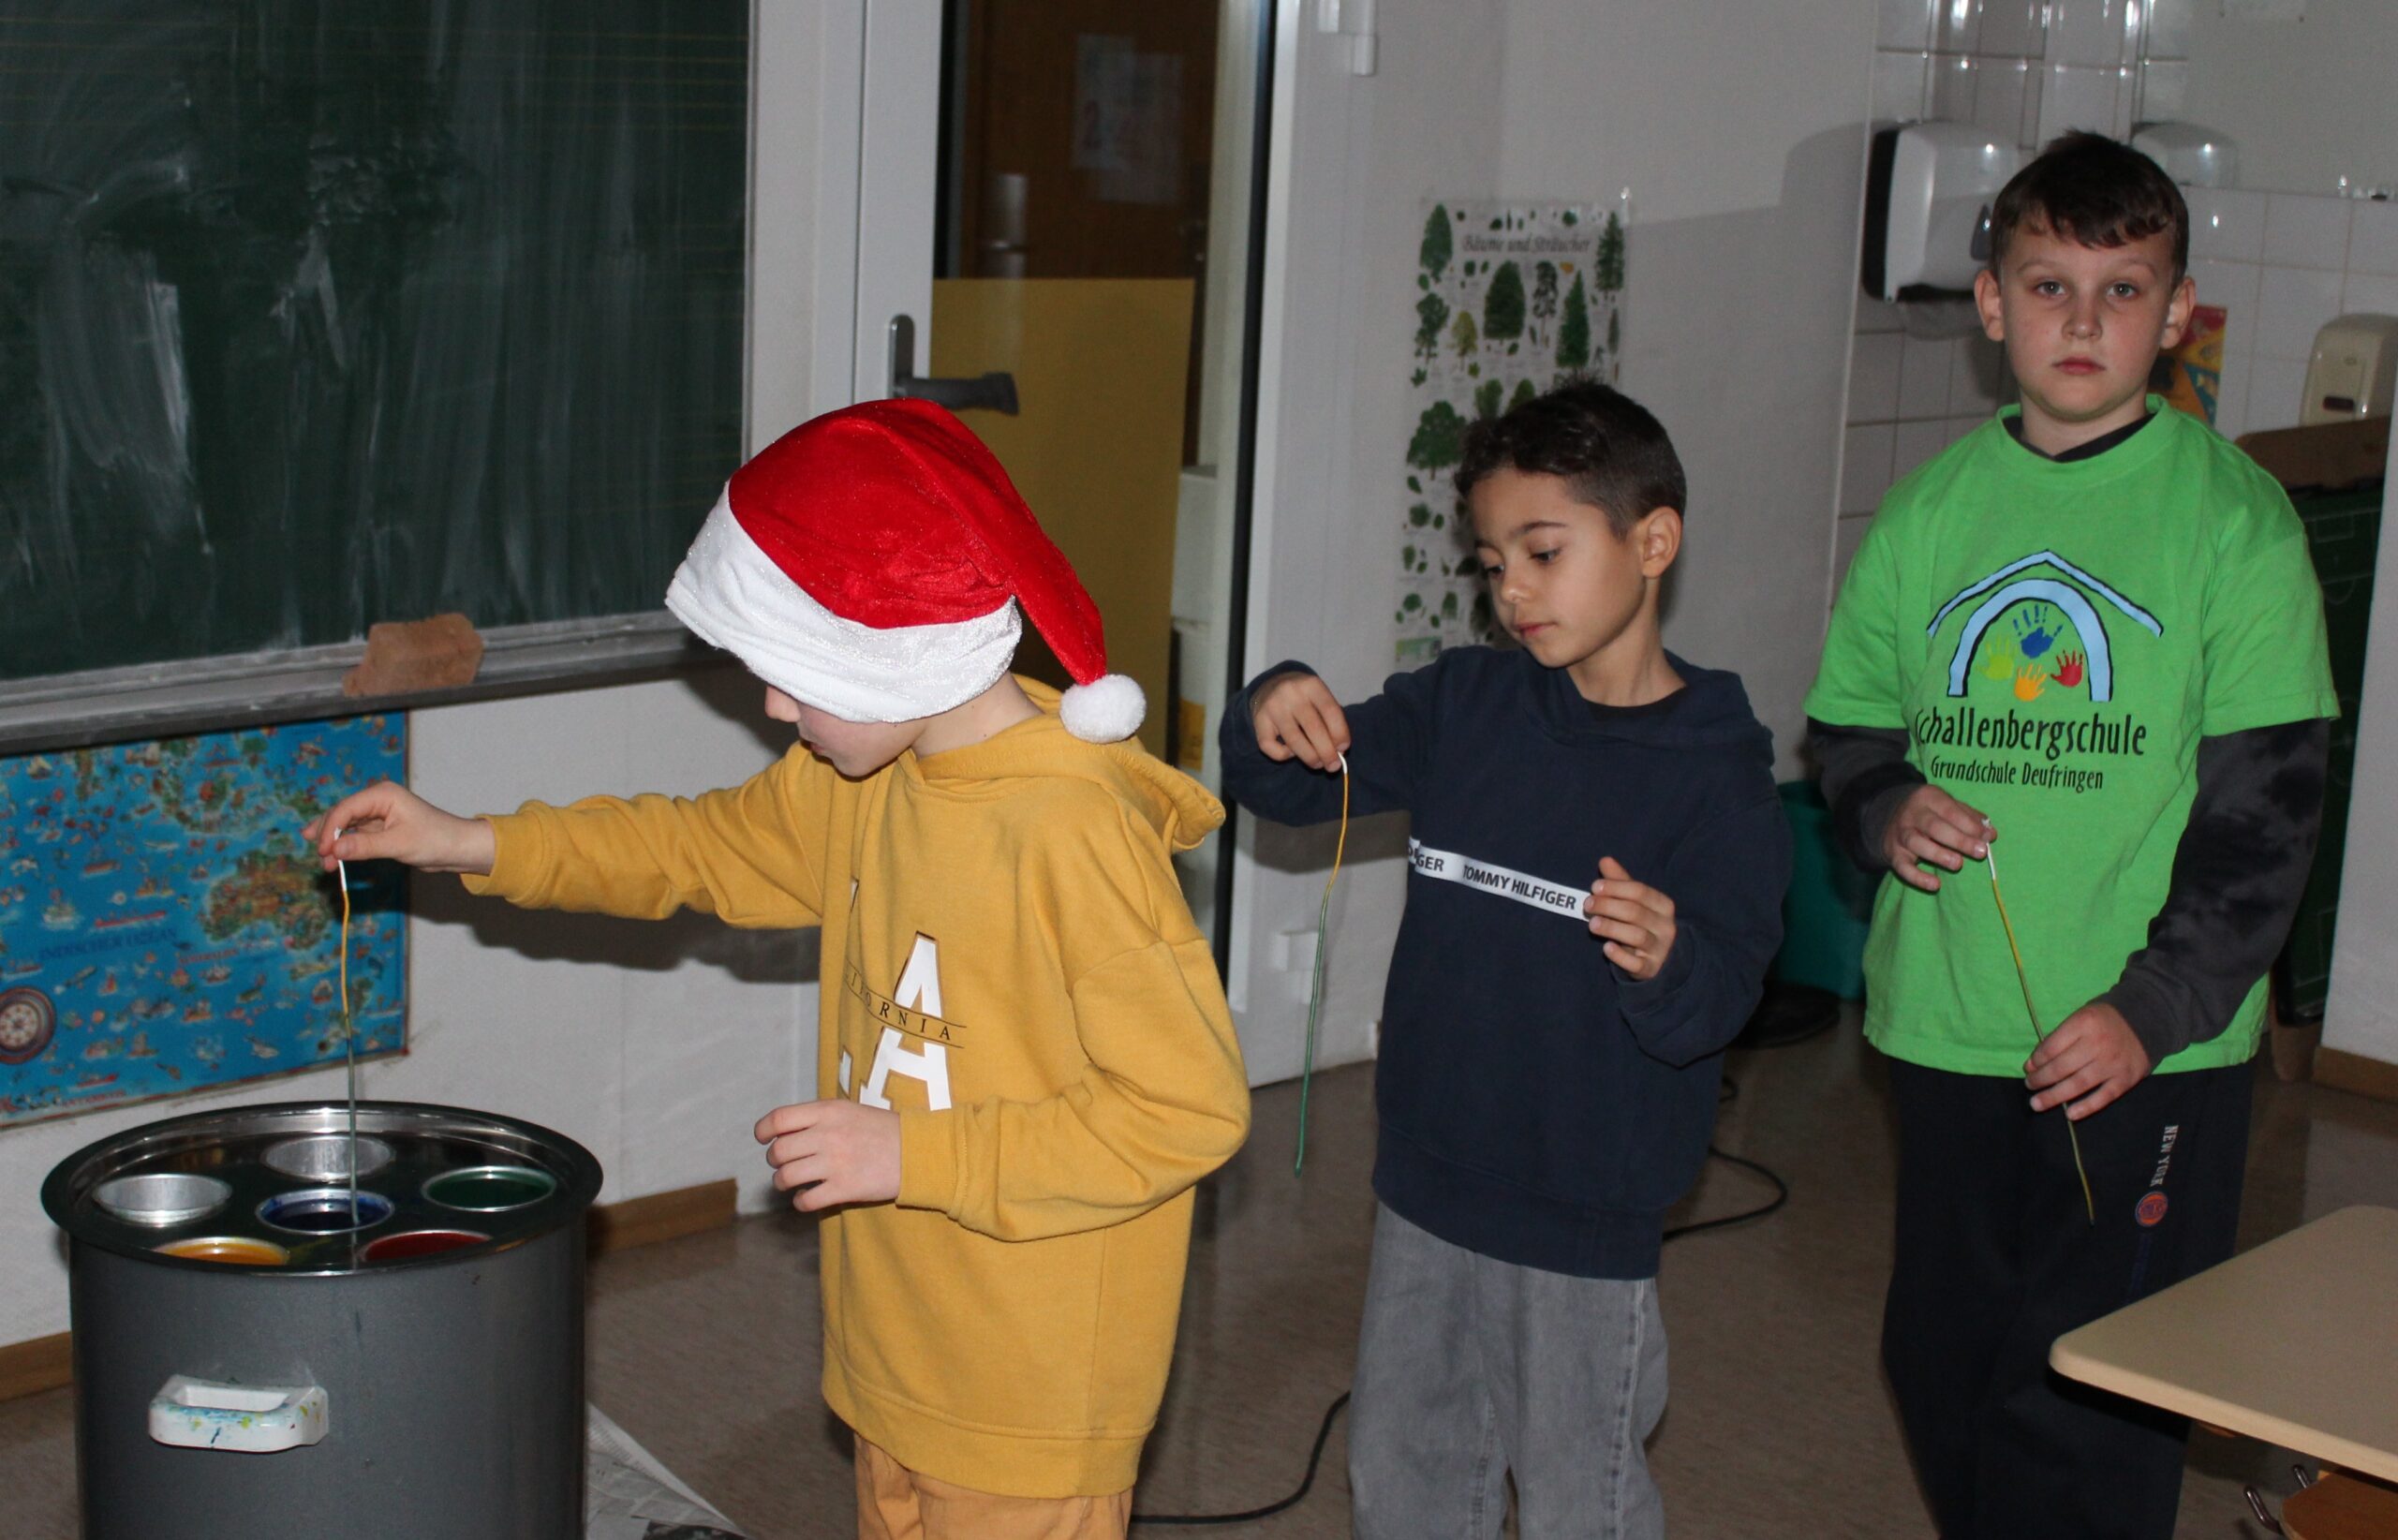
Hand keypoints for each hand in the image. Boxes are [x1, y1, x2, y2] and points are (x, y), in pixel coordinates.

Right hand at [303, 780, 494, 874]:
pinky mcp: (381, 829)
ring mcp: (378, 814)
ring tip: (325, 864)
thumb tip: (334, 850)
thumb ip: (365, 846)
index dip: (330, 829)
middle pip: (341, 815)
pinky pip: (356, 836)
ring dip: (334, 843)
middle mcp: (378, 800)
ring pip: (346, 826)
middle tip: (320, 857)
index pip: (346, 808)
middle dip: (328, 836)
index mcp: (382, 794)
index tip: (323, 850)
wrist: (458, 849)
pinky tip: (334, 859)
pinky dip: (345, 847)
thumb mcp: (398, 844)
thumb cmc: (436, 840)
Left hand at [754, 1099, 900, 1211]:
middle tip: (782, 1163)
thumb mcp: (850, 1111)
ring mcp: (834, 1163)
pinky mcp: (843, 1189)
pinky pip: (806, 1200)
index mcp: (828, 1111)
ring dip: (782, 1182)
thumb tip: (784, 1130)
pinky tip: (807, 1198)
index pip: (779, 1119)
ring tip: (790, 1183)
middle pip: (778, 1151)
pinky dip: (800, 1202)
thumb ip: (819, 1117)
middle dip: (774, 1160)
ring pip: (786, 1177)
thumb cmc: (883, 1130)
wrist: (917, 1152)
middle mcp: (827, 1135)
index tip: (762, 1139)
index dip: (763, 1130)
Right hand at [1252, 673, 1350, 769]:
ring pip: (1294, 741)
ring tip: (1318, 764)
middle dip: (1326, 752)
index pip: (1330, 711)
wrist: (1271, 685)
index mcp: (1311, 685)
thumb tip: (1339, 751)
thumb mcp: (1319, 699)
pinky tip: (1291, 751)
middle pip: (1313, 728)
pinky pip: (1271, 747)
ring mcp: (1273, 706)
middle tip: (1333, 766)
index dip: (1340, 733)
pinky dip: (1284, 755)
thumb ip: (1330, 720)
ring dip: (1309, 757)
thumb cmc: (1303, 698)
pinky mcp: (1258, 720)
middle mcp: (1290, 693)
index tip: (1344, 749)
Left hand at [1584, 856, 1675, 980]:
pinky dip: (1621, 956)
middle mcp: (1665, 927)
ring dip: (1612, 928)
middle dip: (1608, 906)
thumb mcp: (1636, 902)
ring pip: (1637, 936)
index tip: (1594, 887)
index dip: (1615, 887)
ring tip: (1592, 924)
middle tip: (1587, 904)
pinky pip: (1636, 963)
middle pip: (1635, 912)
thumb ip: (1620, 882)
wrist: (1663, 958)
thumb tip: (1605, 860)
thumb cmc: (1644, 923)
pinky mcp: (1650, 969)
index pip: (1640, 891)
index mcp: (1663, 906)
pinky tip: (1606, 947)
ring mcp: (1659, 949)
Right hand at [1883, 785, 1991, 892]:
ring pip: (1917, 843)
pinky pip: (1903, 867)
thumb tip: (1990, 834)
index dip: (1970, 825)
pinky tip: (1935, 884)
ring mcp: (1900, 834)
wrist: (1889, 814)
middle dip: (1959, 840)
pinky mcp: (1893, 853)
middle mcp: (1911, 814)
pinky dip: (1917, 877)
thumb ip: (1969, 817)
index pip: (1950, 811)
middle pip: (1934, 826)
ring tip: (1958, 864)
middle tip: (1980, 852)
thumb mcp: (1947, 805)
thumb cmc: (1929, 812)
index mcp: (1928, 798)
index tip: (1988, 838)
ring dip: (1938, 854)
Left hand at [2027, 1002, 2151, 1119]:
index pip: (2052, 1047)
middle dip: (2040, 1080)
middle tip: (2029, 1086)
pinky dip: (2086, 1107)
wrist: (2148, 1021)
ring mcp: (2113, 1064)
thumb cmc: (2105, 1020)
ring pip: (2078, 1084)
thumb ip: (2059, 1037)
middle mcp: (2098, 1044)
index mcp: (2084, 1024)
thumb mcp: (2081, 1017)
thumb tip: (2033, 1064)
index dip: (2036, 1061)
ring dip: (2054, 1096)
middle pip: (2062, 1068)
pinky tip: (2070, 1114)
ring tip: (2037, 1103)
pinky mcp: (2126, 1079)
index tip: (2028, 1068)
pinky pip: (2103, 1097)